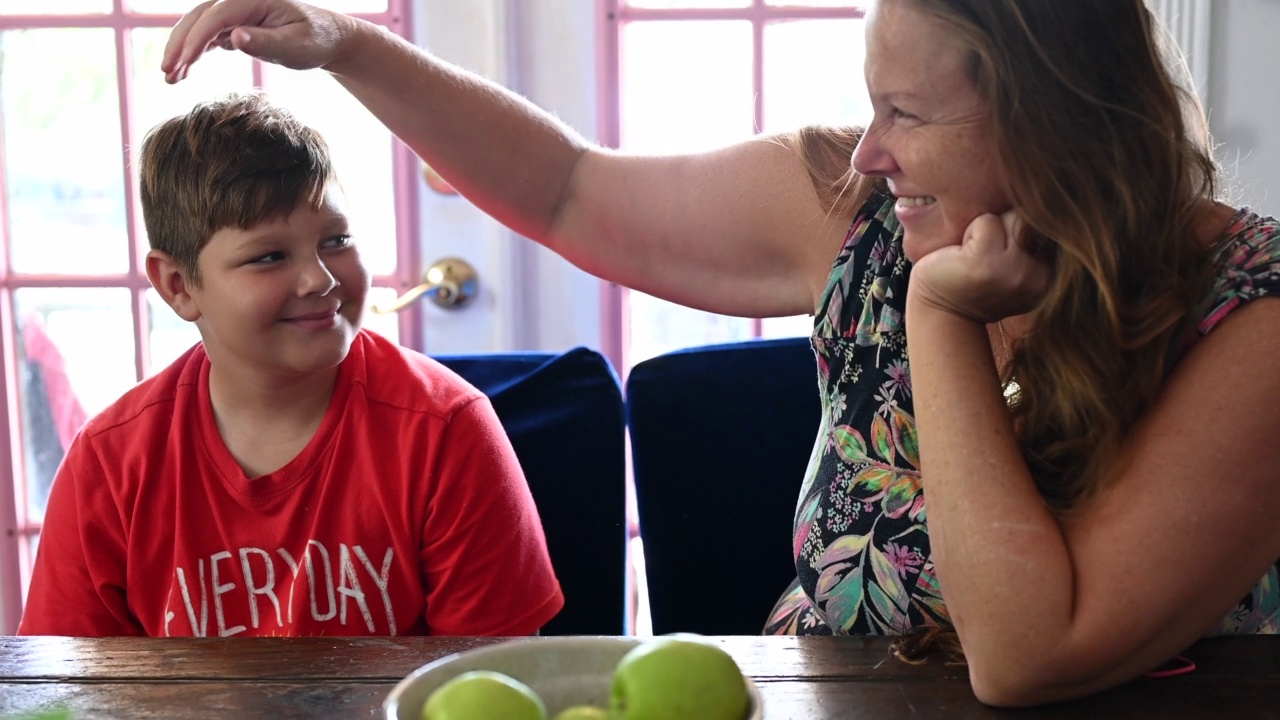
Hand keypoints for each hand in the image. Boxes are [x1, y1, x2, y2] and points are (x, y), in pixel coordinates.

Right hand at [162, 0, 353, 83]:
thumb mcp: (295, 46)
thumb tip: (234, 38)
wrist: (329, 38)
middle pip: (199, 18)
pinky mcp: (236, 25)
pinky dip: (193, 53)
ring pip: (199, 27)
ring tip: (169, 77)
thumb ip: (266, 43)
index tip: (185, 62)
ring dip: (182, 50)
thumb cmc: (316, 41)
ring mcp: (236, 12)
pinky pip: (207, 36)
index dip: (197, 38)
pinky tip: (183, 73)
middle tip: (165, 72)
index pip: (217, 16)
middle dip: (180, 44)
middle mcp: (241, 1)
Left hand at [908, 210, 1049, 322]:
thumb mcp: (1014, 265)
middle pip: (1031, 218)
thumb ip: (1032, 241)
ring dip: (988, 230)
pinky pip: (985, 222)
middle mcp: (1039, 276)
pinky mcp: (986, 260)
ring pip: (1012, 216)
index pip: (1049, 226)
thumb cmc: (974, 284)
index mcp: (1050, 277)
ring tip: (975, 255)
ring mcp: (1015, 269)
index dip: (1018, 231)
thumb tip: (1044, 193)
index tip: (999, 256)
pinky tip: (963, 257)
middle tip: (984, 257)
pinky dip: (969, 232)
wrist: (940, 314)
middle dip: (1005, 228)